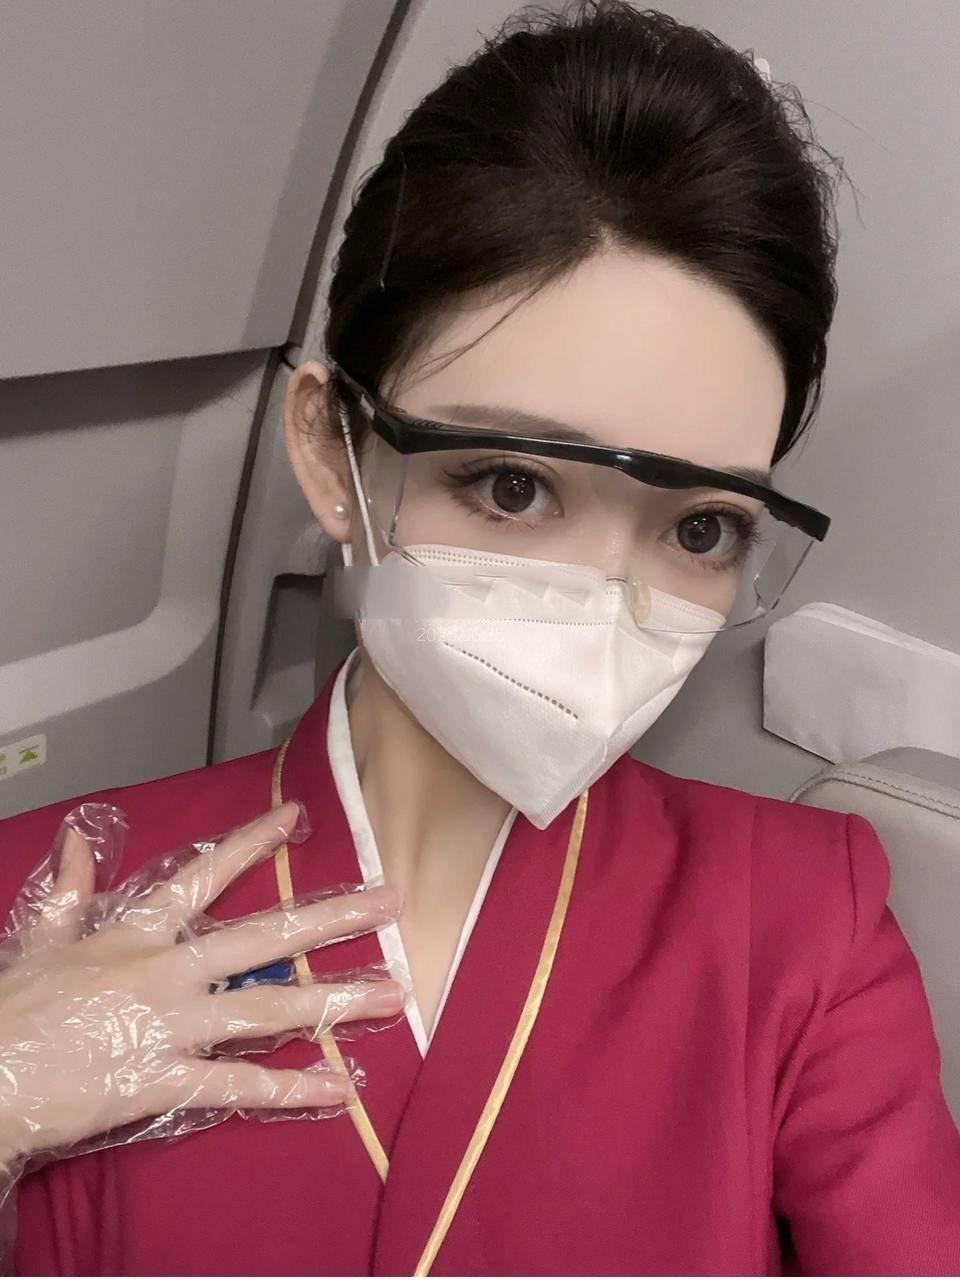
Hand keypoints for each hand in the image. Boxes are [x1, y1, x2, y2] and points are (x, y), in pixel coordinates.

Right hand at [0, 802, 403, 1165]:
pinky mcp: (165, 1081)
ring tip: (392, 992)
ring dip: (335, 1000)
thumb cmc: (12, 1009)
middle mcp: (169, 971)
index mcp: (139, 933)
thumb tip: (76, 838)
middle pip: (264, 937)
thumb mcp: (40, 938)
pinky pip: (239, 1087)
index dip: (253, 843)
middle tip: (391, 902)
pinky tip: (339, 1088)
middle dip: (332, 918)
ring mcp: (172, 1025)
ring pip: (269, 1008)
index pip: (205, 875)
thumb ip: (70, 890)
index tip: (298, 816)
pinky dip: (291, 1089)